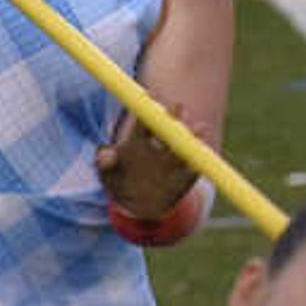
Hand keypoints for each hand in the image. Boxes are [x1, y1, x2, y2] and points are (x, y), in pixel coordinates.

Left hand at [97, 99, 197, 218]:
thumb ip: (104, 164)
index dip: (146, 108)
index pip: (144, 120)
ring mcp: (174, 162)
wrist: (136, 209)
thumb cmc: (119, 184)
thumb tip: (105, 154)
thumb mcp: (107, 175)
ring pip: (186, 146)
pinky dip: (199, 165)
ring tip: (200, 129)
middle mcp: (160, 147)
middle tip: (179, 106)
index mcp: (139, 141)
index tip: (149, 96)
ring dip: (194, 136)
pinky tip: (200, 161)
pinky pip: (195, 170)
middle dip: (175, 116)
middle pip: (168, 128)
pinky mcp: (186, 178)